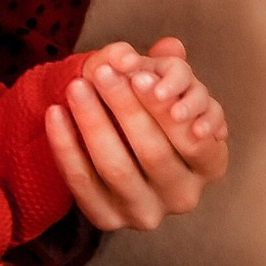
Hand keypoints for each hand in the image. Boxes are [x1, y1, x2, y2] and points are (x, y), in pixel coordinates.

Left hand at [47, 36, 228, 234]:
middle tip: (102, 72)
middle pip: (154, 151)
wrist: (117, 151)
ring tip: (76, 87)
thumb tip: (170, 46)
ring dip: (93, 123)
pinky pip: (82, 182)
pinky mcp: (108, 219)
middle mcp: (184, 196)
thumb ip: (168, 68)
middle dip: (125, 107)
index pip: (193, 138)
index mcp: (211, 164)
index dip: (163, 107)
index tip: (138, 75)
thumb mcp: (163, 90)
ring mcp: (146, 213)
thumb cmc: (149, 115)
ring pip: (116, 167)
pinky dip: (65, 146)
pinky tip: (55, 113)